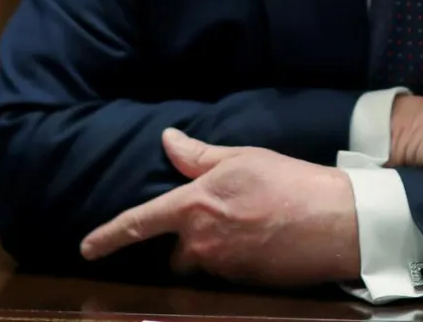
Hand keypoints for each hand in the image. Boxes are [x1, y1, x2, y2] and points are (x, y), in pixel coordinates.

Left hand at [80, 128, 359, 286]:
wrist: (336, 222)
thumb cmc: (290, 182)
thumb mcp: (242, 158)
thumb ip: (198, 157)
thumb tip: (168, 140)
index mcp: (194, 206)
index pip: (139, 222)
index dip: (108, 236)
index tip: (86, 248)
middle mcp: (201, 242)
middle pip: (176, 251)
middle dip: (188, 240)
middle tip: (220, 216)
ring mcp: (222, 267)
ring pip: (203, 261)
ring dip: (214, 247)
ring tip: (250, 224)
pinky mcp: (244, 283)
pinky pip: (227, 271)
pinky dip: (237, 256)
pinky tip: (262, 238)